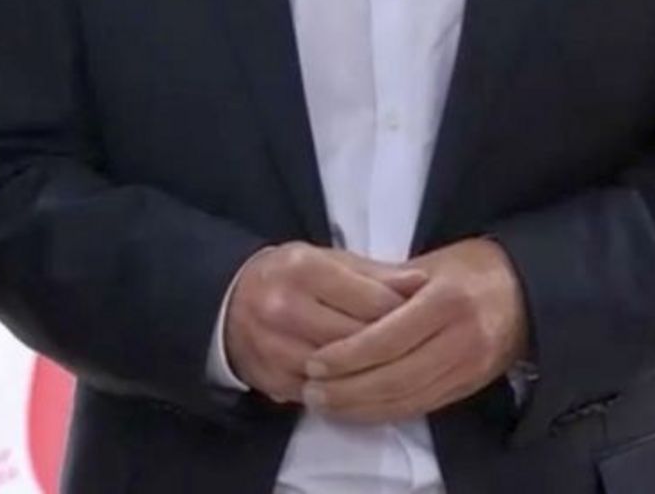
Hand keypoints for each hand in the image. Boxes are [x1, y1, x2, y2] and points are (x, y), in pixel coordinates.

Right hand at [223, 242, 426, 404]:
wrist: (229, 300)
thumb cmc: (290, 275)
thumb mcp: (328, 259)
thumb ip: (375, 272)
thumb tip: (422, 281)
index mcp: (305, 269)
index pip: (371, 300)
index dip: (405, 312)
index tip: (425, 317)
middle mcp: (287, 307)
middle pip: (360, 338)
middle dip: (393, 345)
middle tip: (418, 347)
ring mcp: (277, 348)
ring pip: (343, 373)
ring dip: (372, 374)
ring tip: (396, 368)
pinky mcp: (273, 379)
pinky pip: (324, 395)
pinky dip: (348, 393)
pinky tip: (365, 386)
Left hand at [303, 238, 527, 423]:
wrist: (528, 292)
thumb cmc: (470, 267)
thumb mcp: (430, 261)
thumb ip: (387, 281)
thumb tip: (336, 299)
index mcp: (446, 301)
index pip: (389, 337)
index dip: (349, 355)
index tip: (315, 361)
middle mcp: (461, 339)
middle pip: (396, 376)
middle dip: (349, 388)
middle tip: (311, 390)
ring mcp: (469, 368)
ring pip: (408, 399)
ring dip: (363, 408)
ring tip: (325, 404)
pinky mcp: (470, 387)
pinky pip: (423, 407)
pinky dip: (387, 413)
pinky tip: (360, 410)